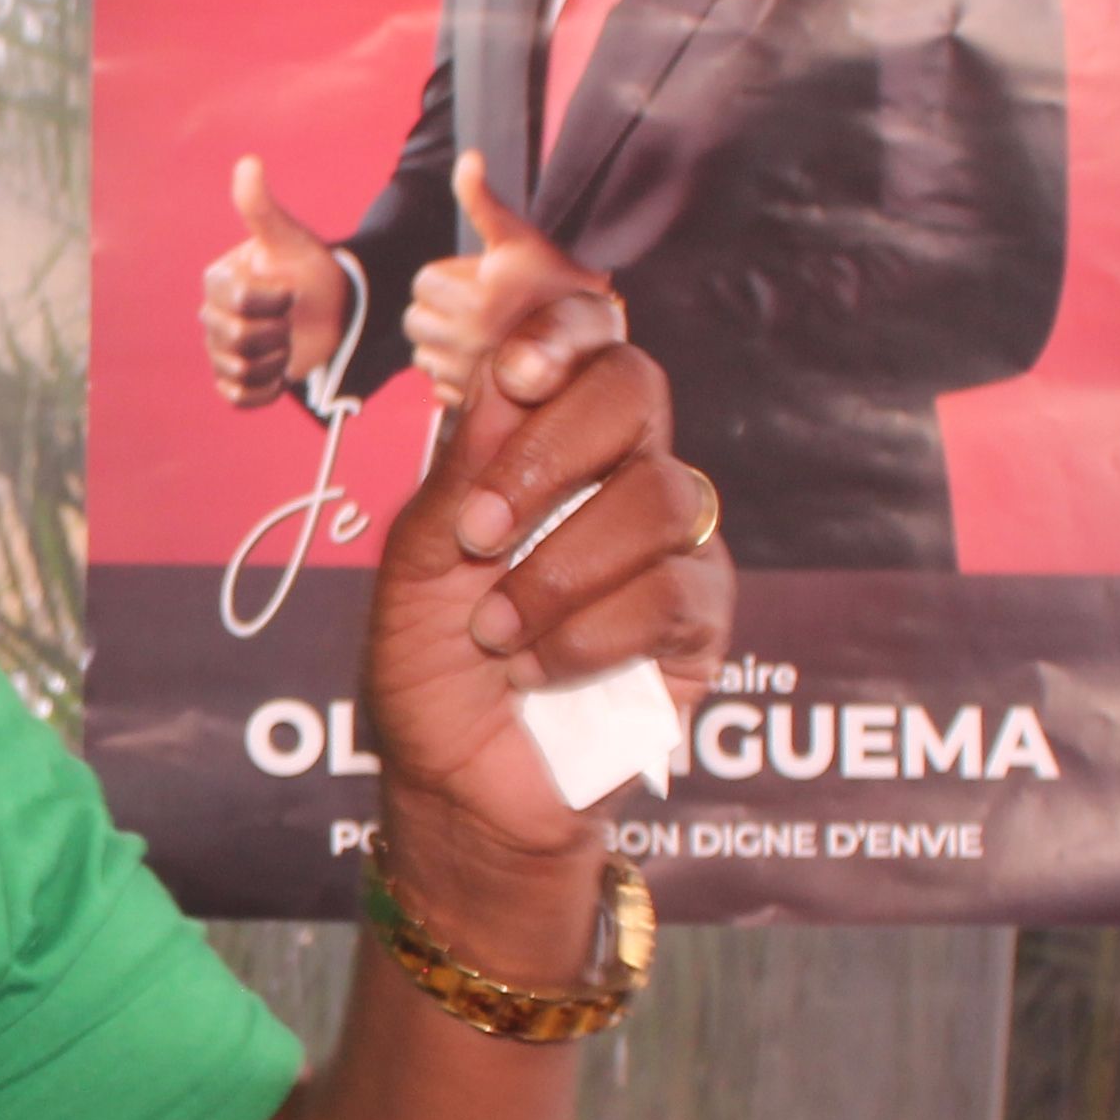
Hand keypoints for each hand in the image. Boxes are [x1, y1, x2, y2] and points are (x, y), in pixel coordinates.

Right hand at [198, 154, 351, 407]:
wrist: (334, 310)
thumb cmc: (311, 270)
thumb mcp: (290, 239)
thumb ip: (262, 208)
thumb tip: (248, 163)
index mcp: (218, 281)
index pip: (237, 300)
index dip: (272, 300)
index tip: (290, 291)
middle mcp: (211, 316)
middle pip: (236, 338)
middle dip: (276, 330)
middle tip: (292, 319)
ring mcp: (220, 350)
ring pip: (238, 369)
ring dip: (276, 360)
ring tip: (289, 343)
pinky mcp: (235, 381)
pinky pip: (238, 397)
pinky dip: (265, 390)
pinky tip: (283, 371)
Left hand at [356, 156, 733, 869]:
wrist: (459, 788)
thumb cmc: (431, 670)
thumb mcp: (418, 562)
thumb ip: (464, 465)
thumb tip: (508, 363)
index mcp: (544, 443)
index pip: (588, 342)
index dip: (569, 331)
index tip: (521, 370)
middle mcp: (616, 476)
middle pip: (637, 389)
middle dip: (553, 451)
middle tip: (483, 527)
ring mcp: (668, 546)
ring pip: (659, 494)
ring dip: (557, 568)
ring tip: (494, 631)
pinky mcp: (702, 623)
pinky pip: (677, 588)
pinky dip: (592, 630)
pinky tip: (540, 667)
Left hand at [398, 150, 630, 422]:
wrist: (587, 335)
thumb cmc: (553, 279)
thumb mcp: (519, 236)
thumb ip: (482, 200)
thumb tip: (469, 158)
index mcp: (476, 298)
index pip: (423, 283)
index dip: (447, 275)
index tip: (478, 277)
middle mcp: (470, 339)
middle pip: (415, 319)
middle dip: (438, 308)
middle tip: (474, 302)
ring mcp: (470, 373)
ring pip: (421, 352)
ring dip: (440, 339)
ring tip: (476, 328)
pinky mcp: (472, 398)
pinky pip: (435, 383)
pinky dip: (450, 370)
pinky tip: (478, 356)